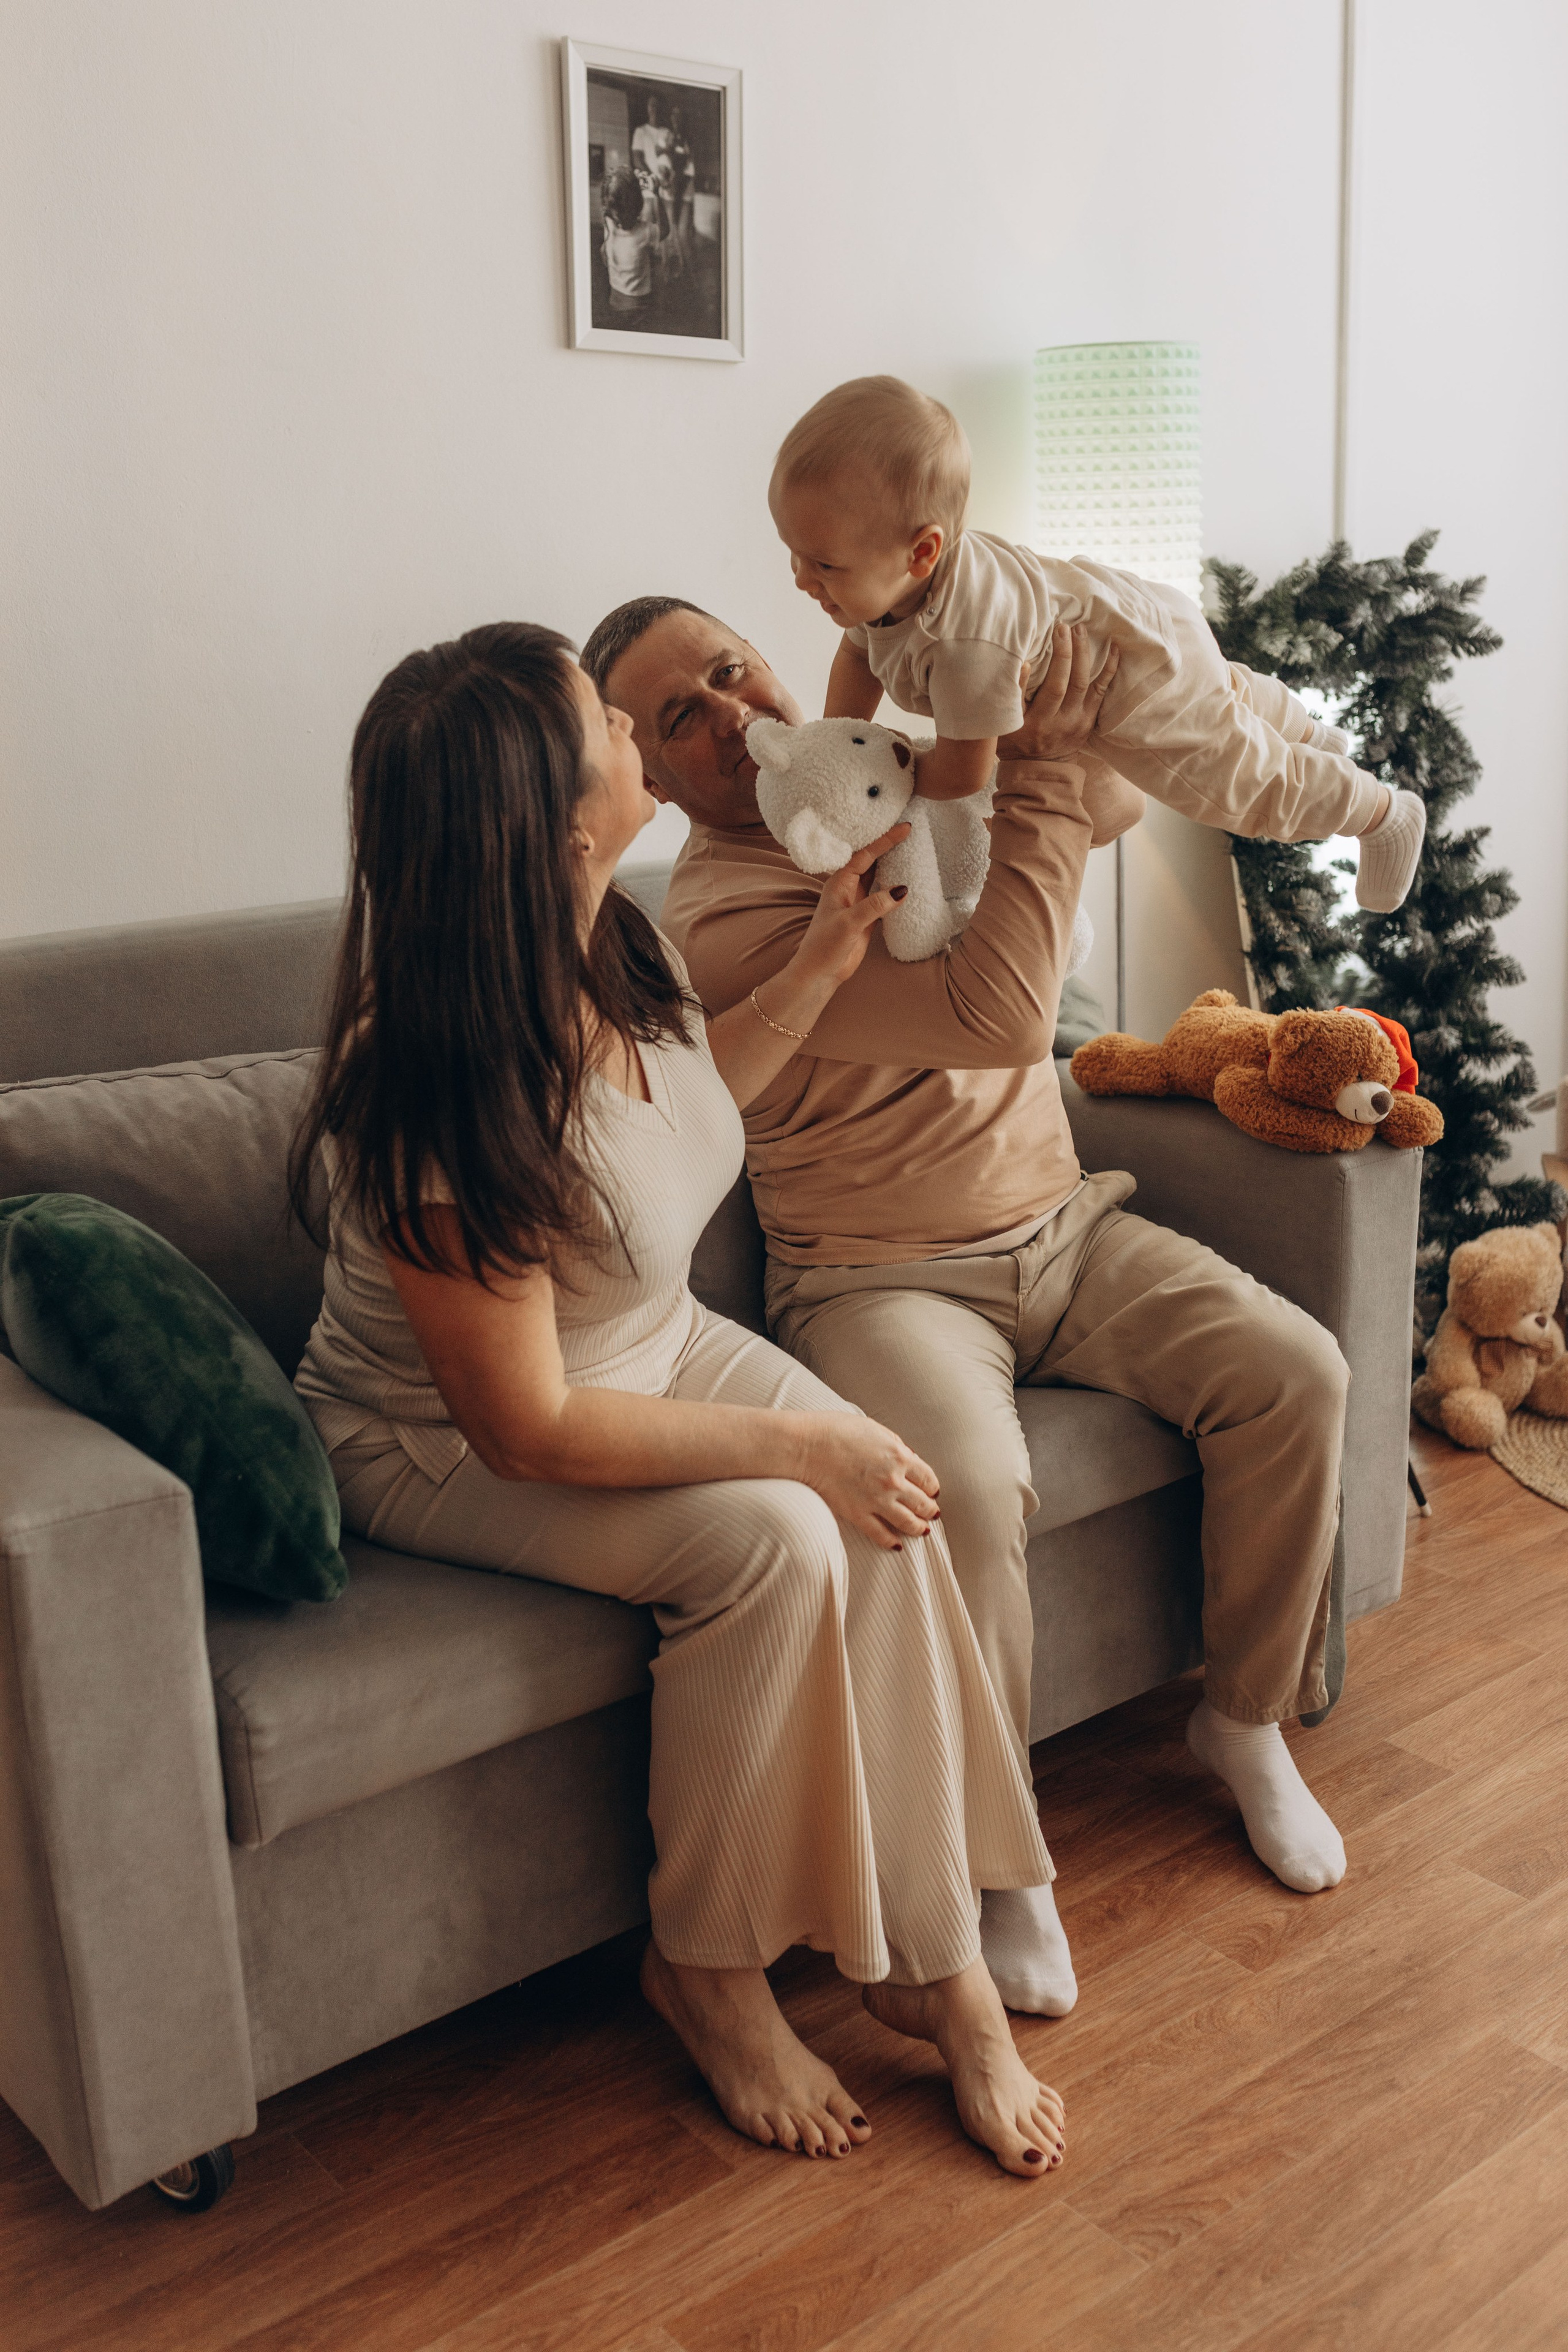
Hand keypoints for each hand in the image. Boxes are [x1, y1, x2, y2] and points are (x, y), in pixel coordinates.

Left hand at [791, 824, 911, 988]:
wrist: (820, 973)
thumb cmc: (824, 946)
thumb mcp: (849, 924)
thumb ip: (874, 906)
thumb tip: (901, 889)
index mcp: (839, 883)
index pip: (865, 855)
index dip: (885, 840)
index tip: (905, 829)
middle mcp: (848, 888)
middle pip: (871, 859)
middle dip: (889, 844)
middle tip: (911, 830)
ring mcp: (858, 901)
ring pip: (878, 875)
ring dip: (892, 863)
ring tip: (912, 848)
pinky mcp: (866, 916)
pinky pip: (883, 895)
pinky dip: (895, 887)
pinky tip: (908, 881)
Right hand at [796, 1411, 941, 1550]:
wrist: (807, 1447)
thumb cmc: (838, 1431)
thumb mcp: (875, 1429)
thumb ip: (896, 1445)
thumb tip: (909, 1458)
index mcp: (900, 1457)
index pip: (928, 1479)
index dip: (933, 1487)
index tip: (932, 1491)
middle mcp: (893, 1482)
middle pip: (923, 1503)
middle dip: (930, 1509)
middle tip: (932, 1513)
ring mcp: (876, 1501)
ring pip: (908, 1522)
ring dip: (919, 1528)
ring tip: (923, 1531)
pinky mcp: (858, 1514)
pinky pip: (881, 1534)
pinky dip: (892, 1542)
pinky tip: (898, 1545)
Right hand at [996, 623, 1120, 762]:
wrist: (1038, 770)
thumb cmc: (1014, 743)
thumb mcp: (1004, 725)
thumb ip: (1013, 696)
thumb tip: (1025, 663)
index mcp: (1039, 721)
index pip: (1053, 685)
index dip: (1058, 657)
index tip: (1056, 630)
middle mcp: (1062, 721)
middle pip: (1073, 681)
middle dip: (1072, 650)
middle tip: (1069, 625)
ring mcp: (1078, 721)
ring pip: (1088, 683)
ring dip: (1087, 654)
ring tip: (1082, 630)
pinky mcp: (1089, 720)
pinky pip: (1102, 692)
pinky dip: (1109, 670)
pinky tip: (1114, 649)